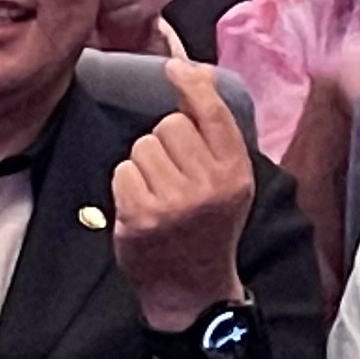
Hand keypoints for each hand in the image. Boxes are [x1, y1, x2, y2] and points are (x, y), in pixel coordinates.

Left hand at [110, 29, 255, 333]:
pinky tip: (142, 207)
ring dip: (144, 165)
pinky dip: (127, 185)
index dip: (191, 83)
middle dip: (164, 142)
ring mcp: (174, 202)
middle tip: (174, 175)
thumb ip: (216, 133)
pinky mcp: (141, 215)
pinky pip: (123, 171)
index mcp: (235, 172)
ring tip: (159, 193)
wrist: (193, 290)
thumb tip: (194, 74)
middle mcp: (209, 185)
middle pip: (169, 125)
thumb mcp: (230, 181)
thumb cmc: (210, 226)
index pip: (212, 112)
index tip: (174, 68)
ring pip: (142, 147)